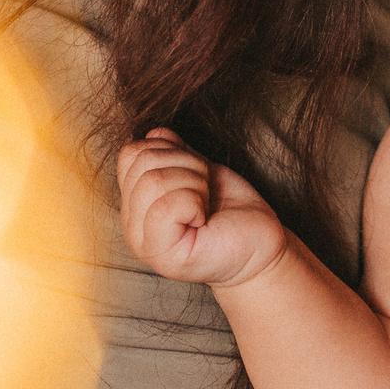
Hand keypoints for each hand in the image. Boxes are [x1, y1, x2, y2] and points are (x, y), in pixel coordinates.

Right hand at [116, 127, 289, 288]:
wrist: (258, 245)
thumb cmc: (230, 210)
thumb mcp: (198, 171)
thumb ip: (172, 153)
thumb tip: (155, 134)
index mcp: (135, 202)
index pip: (131, 154)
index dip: (170, 150)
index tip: (194, 173)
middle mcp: (131, 223)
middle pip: (143, 163)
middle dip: (187, 165)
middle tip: (205, 190)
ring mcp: (142, 242)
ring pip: (153, 181)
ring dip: (194, 182)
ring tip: (204, 203)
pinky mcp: (161, 254)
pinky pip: (165, 206)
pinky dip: (194, 202)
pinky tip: (203, 217)